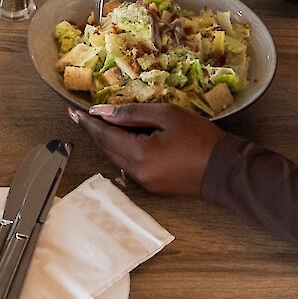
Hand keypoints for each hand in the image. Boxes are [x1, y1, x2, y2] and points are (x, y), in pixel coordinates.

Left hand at [70, 103, 223, 196]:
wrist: (224, 169)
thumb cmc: (199, 138)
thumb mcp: (167, 115)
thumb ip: (132, 113)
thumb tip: (103, 112)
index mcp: (138, 153)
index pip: (103, 135)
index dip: (87, 122)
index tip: (73, 111)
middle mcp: (136, 172)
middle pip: (106, 148)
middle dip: (94, 131)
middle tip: (82, 116)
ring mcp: (144, 183)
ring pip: (115, 158)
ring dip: (107, 142)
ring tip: (100, 124)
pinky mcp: (152, 187)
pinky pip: (128, 166)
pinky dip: (121, 151)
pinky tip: (123, 139)